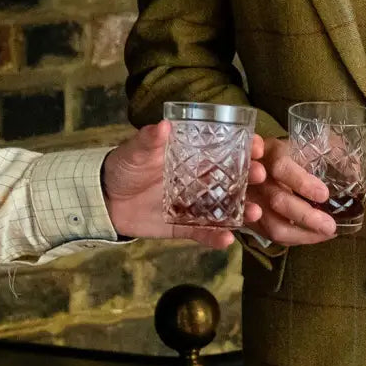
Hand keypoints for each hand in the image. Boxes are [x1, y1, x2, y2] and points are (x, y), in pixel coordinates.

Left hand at [103, 121, 267, 248]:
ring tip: (254, 212)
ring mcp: (195, 205)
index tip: (259, 145)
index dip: (245, 147)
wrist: (103, 199)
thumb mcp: (134, 152)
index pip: (226, 150)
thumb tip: (163, 125)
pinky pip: (205, 233)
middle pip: (233, 180)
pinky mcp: (185, 226)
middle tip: (262, 175)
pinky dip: (216, 238)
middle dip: (251, 177)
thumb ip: (148, 140)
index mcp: (192, 158)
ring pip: (226, 209)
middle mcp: (199, 181)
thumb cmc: (123, 167)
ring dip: (243, 211)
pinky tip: (227, 240)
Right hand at [242, 137, 337, 245]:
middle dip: (305, 216)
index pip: (282, 168)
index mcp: (273, 153)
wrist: (261, 158)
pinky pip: (269, 234)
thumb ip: (342, 162)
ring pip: (269, 222)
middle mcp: (256, 176)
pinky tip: (314, 236)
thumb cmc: (295, 152)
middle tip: (330, 226)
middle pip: (276, 199)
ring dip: (300, 234)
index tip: (324, 195)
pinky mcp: (249, 215)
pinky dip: (294, 238)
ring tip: (325, 235)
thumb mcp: (316, 146)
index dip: (301, 182)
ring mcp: (250, 198)